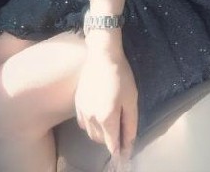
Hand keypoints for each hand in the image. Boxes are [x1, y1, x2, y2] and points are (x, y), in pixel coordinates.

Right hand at [75, 47, 137, 167]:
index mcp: (107, 118)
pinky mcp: (77, 104)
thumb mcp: (131, 100)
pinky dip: (91, 125)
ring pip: (91, 133)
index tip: (124, 153)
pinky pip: (84, 123)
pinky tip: (98, 114)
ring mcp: (82, 111)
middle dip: (111, 140)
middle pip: (101, 140)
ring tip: (110, 121)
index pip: (112, 145)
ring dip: (101, 133)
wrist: (103, 56)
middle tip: (120, 129)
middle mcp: (92, 118)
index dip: (119, 151)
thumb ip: (130, 124)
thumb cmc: (121, 76)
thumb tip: (128, 144)